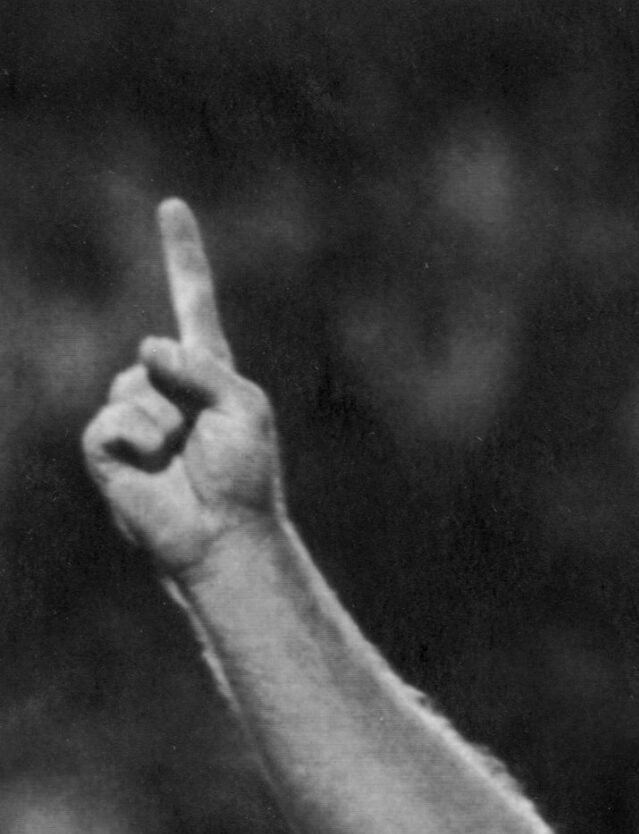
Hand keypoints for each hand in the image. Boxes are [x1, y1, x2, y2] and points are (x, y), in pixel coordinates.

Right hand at [81, 199, 285, 578]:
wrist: (222, 534)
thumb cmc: (244, 476)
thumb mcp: (242, 409)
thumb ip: (200, 368)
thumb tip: (146, 346)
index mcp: (207, 370)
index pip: (191, 298)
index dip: (181, 254)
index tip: (171, 205)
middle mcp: (166, 383)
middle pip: (158, 353)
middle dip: (186, 392)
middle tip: (204, 442)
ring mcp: (133, 410)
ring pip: (132, 387)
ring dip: (164, 423)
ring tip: (182, 459)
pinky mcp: (106, 442)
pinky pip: (112, 419)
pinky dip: (138, 441)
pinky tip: (153, 468)